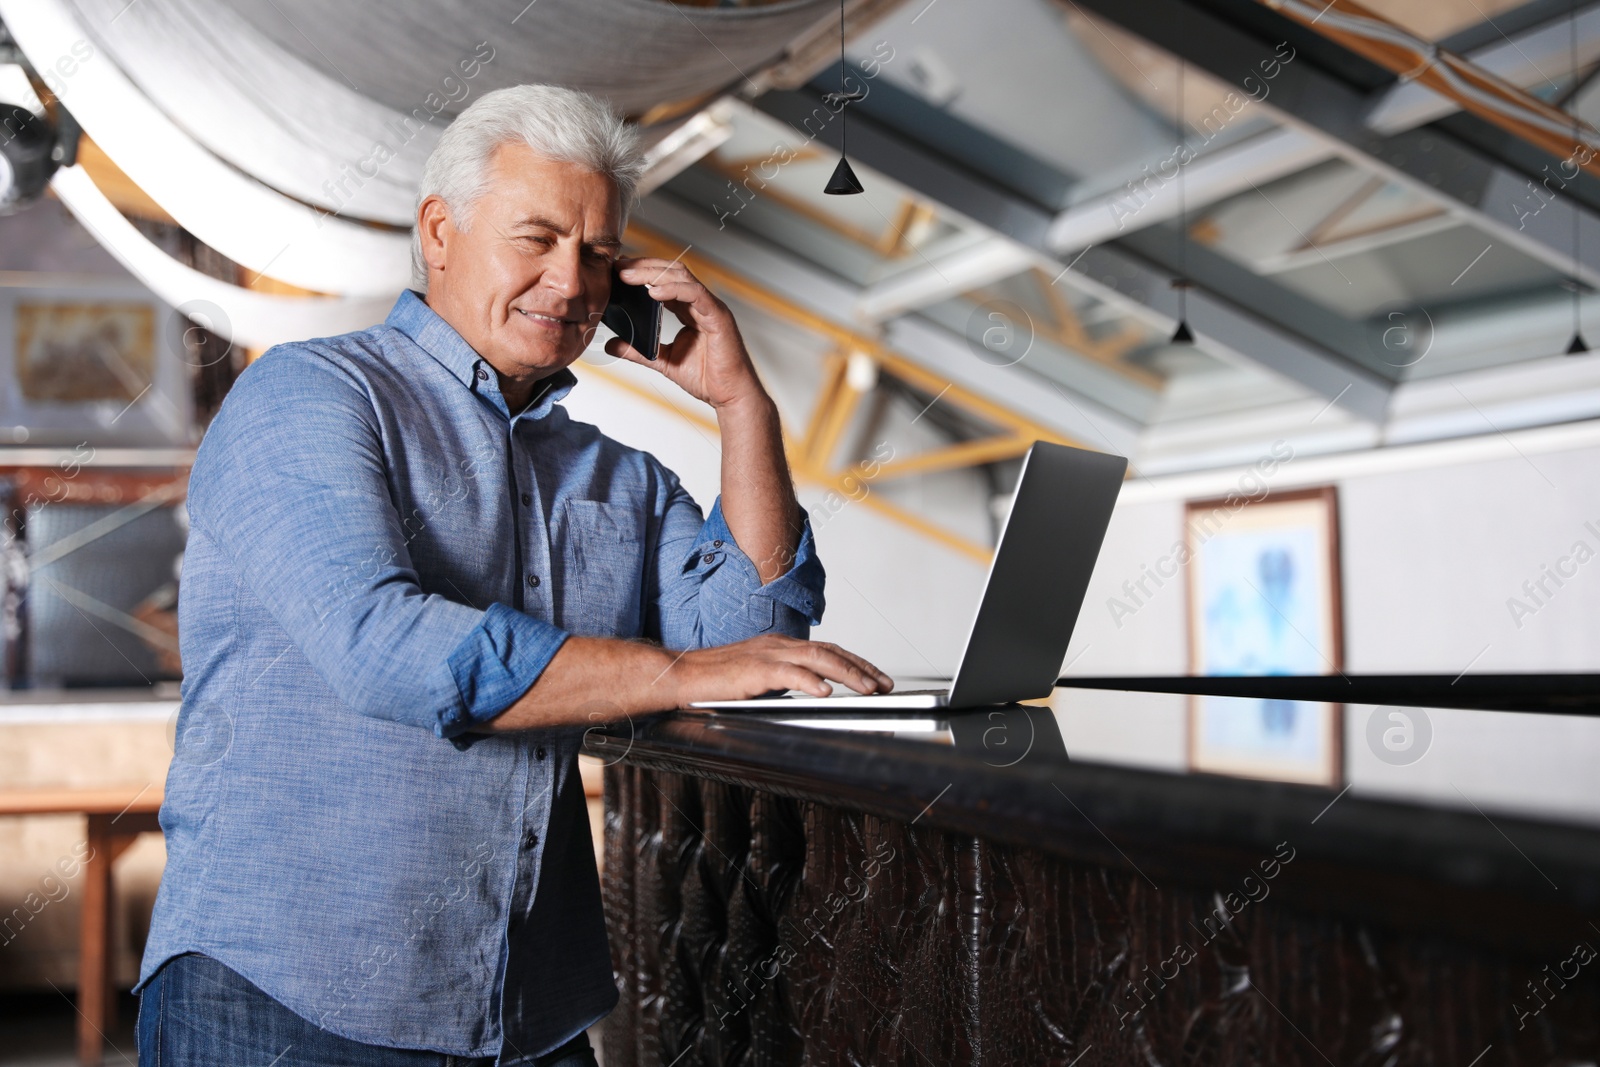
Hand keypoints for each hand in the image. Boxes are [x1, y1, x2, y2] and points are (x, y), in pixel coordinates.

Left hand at [604, 256, 763, 409]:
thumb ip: (639, 351)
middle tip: (618, 268)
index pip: (664, 281)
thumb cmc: (708, 378)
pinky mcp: (718, 316)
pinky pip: (695, 294)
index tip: (618, 271)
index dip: (642, 273)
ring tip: (629, 276)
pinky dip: (674, 290)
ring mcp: (710, 307)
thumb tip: (612, 344)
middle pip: (671, 272)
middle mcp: (700, 304)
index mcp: (689, 310)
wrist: (730, 396)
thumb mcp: (664, 361)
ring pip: (682, 277)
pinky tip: (653, 292)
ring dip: (653, 273)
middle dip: (643, 267)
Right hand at [664, 634, 894, 706]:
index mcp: (780, 646)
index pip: (827, 649)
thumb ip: (784, 680)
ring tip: (868, 689)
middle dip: (862, 667)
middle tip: (885, 685)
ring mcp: (766, 655)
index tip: (878, 678)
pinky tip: (825, 692)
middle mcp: (778, 645)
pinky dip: (809, 681)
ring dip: (847, 673)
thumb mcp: (759, 678)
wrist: (681, 676)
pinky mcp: (753, 670)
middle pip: (830, 651)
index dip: (856, 662)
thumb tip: (811, 690)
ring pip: (817, 658)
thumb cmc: (715, 681)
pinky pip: (788, 673)